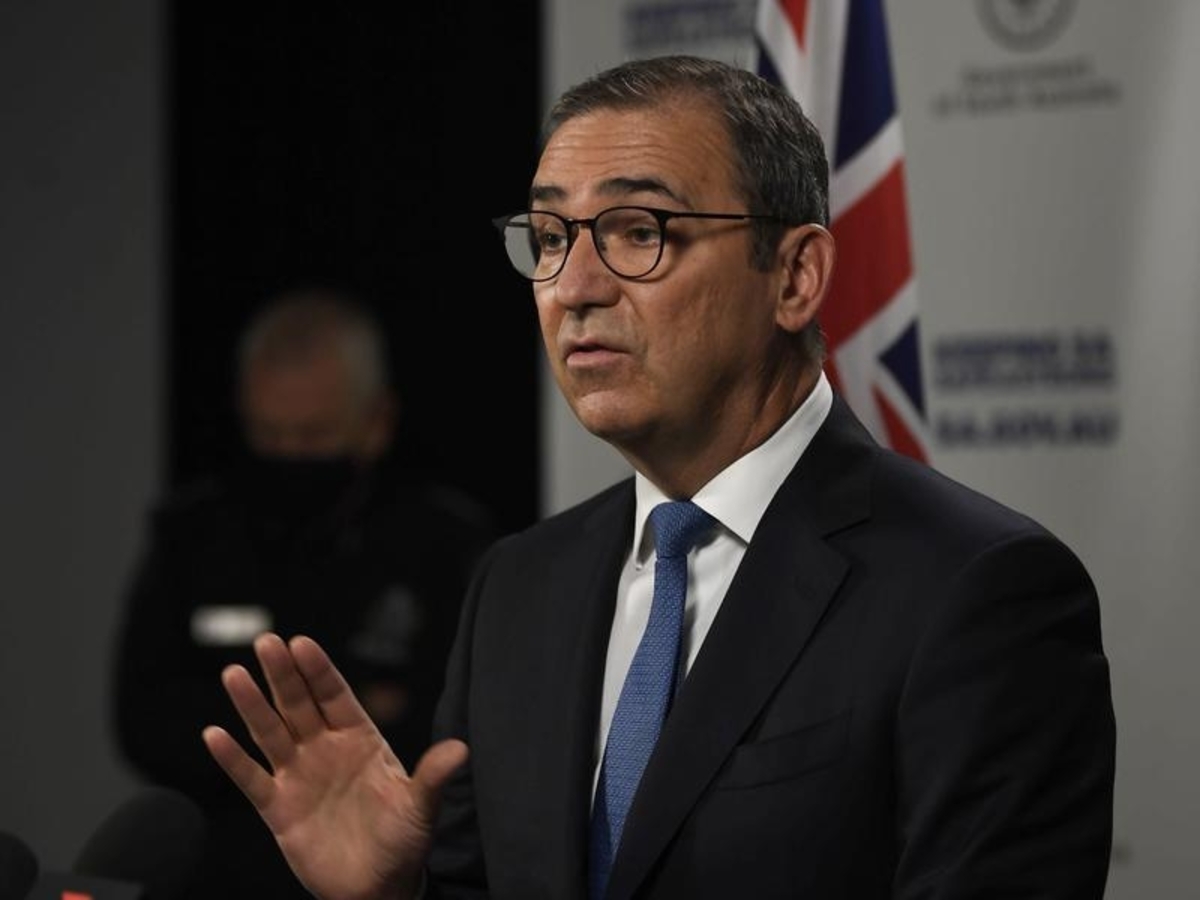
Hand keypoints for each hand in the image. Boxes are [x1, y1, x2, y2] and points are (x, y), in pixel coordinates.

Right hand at [202, 632, 467, 899]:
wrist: (377, 889)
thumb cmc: (403, 842)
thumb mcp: (421, 808)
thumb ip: (433, 777)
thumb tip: (461, 749)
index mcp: (360, 739)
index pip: (336, 696)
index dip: (318, 670)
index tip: (301, 642)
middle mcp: (325, 750)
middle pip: (299, 704)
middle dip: (282, 674)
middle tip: (265, 642)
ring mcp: (299, 776)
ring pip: (270, 733)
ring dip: (252, 705)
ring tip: (234, 674)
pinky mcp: (278, 809)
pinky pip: (251, 779)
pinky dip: (232, 759)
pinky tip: (214, 735)